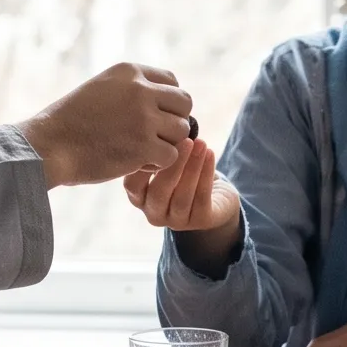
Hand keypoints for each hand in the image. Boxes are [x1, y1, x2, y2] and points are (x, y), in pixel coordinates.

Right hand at [20, 63, 192, 186]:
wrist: (48, 145)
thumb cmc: (71, 122)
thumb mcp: (101, 88)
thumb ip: (132, 89)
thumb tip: (167, 101)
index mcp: (129, 71)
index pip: (171, 80)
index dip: (167, 101)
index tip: (153, 115)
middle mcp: (140, 90)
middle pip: (184, 103)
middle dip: (174, 120)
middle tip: (155, 135)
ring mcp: (144, 118)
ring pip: (181, 131)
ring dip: (166, 143)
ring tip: (142, 150)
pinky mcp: (143, 146)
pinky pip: (171, 155)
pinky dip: (157, 163)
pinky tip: (137, 163)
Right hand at [123, 139, 243, 271]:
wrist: (214, 197)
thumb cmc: (183, 173)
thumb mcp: (166, 163)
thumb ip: (159, 152)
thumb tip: (162, 124)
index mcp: (139, 198)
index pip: (132, 186)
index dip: (142, 165)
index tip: (156, 138)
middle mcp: (154, 214)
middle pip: (159, 192)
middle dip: (174, 164)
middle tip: (185, 140)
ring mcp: (177, 221)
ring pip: (182, 196)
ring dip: (192, 166)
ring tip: (200, 143)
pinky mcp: (201, 221)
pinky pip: (202, 197)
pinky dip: (206, 173)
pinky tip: (209, 153)